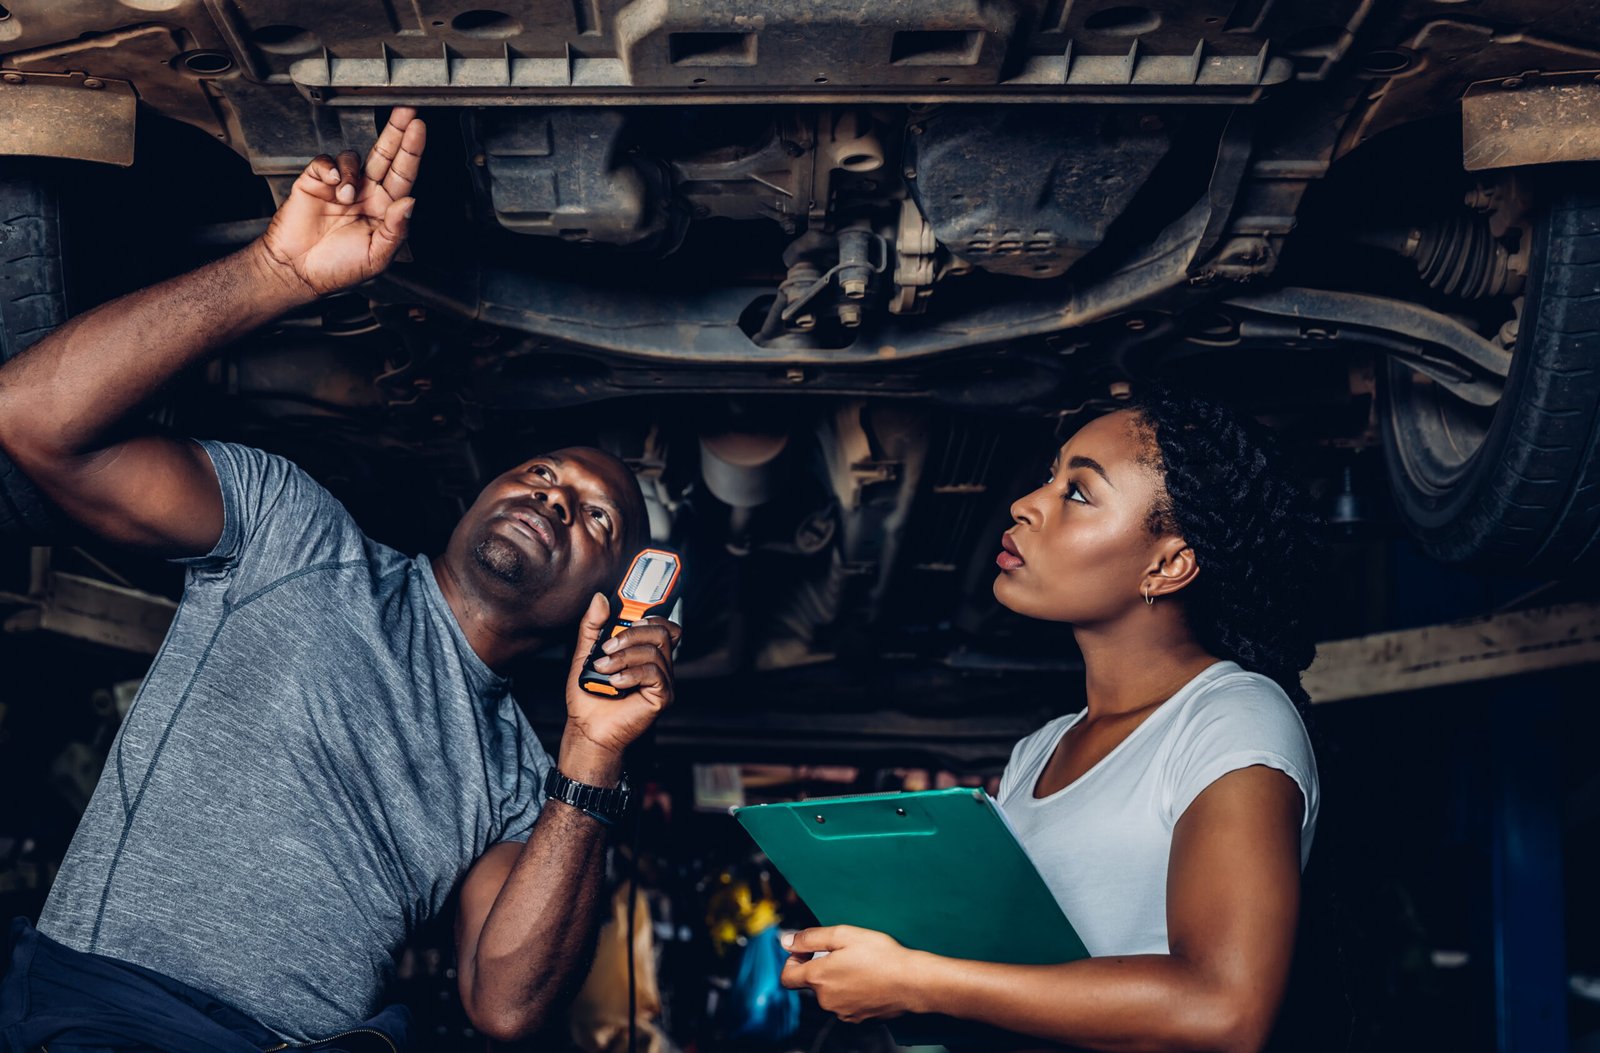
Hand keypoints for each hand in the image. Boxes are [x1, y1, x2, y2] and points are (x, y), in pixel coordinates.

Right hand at [256, 107, 426, 297]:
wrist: (297, 271)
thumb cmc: (337, 269)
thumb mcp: (376, 256)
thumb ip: (396, 230)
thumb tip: (410, 203)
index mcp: (384, 209)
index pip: (403, 175)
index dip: (412, 151)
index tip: (419, 128)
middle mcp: (365, 193)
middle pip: (384, 154)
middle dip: (396, 131)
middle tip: (406, 111)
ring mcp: (341, 186)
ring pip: (354, 157)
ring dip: (351, 172)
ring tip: (344, 197)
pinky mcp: (316, 181)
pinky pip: (326, 161)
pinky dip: (329, 168)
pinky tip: (329, 184)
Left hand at [560, 594, 681, 779]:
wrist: (587, 727)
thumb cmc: (589, 695)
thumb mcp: (585, 653)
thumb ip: (593, 626)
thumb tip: (601, 600)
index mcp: (644, 651)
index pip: (662, 624)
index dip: (652, 614)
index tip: (630, 613)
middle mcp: (658, 664)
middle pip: (662, 632)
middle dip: (632, 635)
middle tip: (608, 648)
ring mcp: (663, 681)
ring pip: (656, 652)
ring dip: (624, 657)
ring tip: (604, 669)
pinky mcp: (663, 697)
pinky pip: (654, 674)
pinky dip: (631, 674)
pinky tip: (615, 683)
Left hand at [780, 925, 921, 1022]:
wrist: (912, 982)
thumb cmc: (881, 956)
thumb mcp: (843, 934)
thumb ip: (810, 938)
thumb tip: (786, 941)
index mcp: (818, 978)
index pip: (787, 977)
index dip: (793, 961)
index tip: (807, 952)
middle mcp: (826, 1000)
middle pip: (812, 983)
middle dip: (822, 967)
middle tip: (844, 952)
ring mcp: (842, 1012)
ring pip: (831, 993)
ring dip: (838, 979)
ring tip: (861, 965)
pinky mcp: (858, 1019)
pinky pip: (847, 1003)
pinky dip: (852, 992)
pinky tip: (869, 979)